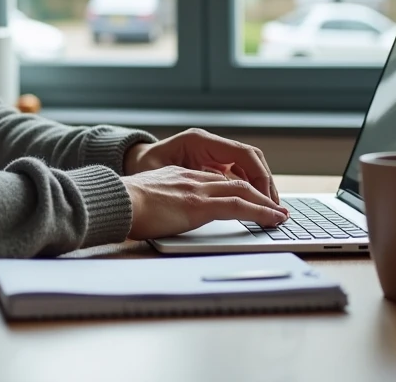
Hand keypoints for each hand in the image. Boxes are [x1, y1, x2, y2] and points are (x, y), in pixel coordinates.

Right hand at [122, 166, 287, 239]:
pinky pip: (239, 206)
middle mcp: (191, 178)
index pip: (215, 178)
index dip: (235, 188)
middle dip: (258, 193)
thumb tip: (157, 214)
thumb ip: (159, 201)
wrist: (115, 201)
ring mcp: (197, 190)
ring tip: (281, 214)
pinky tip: (273, 219)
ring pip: (243, 191)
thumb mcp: (145, 197)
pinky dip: (261, 212)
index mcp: (178, 176)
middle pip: (234, 182)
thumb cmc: (123, 205)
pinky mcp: (200, 204)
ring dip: (266, 203)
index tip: (247, 197)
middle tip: (274, 206)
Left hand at [124, 128, 280, 203]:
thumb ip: (188, 181)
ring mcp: (211, 153)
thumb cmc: (142, 170)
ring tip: (269, 209)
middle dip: (265, 183)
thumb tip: (216, 191)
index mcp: (199, 141)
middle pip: (250, 159)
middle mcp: (209, 144)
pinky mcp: (211, 165)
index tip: (267, 199)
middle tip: (275, 208)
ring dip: (260, 187)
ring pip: (247, 167)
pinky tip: (252, 205)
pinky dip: (248, 188)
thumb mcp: (161, 174)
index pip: (242, 154)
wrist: (130, 167)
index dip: (259, 177)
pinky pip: (237, 174)